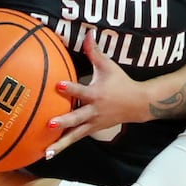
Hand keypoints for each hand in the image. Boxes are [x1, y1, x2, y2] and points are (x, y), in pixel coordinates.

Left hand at [47, 33, 137, 156]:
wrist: (138, 104)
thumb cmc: (120, 82)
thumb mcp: (108, 66)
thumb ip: (94, 51)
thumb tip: (88, 32)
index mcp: (96, 94)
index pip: (81, 90)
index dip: (70, 88)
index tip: (58, 85)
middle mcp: (94, 111)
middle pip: (77, 117)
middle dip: (64, 121)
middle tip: (49, 123)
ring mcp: (93, 123)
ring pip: (75, 135)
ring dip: (61, 143)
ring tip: (47, 151)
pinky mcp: (91, 130)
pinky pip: (76, 139)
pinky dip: (63, 146)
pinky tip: (49, 153)